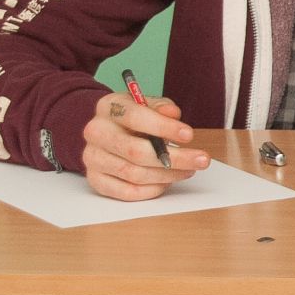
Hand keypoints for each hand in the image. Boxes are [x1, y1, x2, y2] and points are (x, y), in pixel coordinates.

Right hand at [81, 91, 208, 200]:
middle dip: (175, 158)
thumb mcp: (147, 103)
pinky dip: (151, 190)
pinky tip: (167, 182)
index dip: (164, 127)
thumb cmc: (132, 116)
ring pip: (134, 173)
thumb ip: (161, 107)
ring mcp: (93, 157)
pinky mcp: (95, 179)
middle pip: (136, 151)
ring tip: (188, 170)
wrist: (107, 129)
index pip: (136, 117)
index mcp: (108, 107)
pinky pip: (126, 191)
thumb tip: (173, 114)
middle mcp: (96, 132)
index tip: (189, 135)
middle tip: (201, 160)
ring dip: (167, 175)